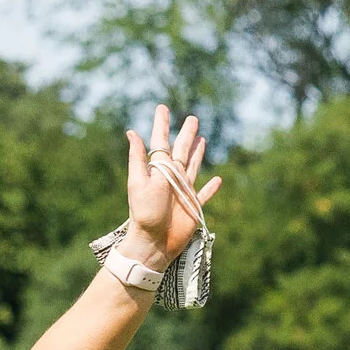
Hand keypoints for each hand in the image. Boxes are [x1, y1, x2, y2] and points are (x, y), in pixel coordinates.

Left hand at [126, 105, 223, 265]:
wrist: (153, 242)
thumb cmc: (144, 213)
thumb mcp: (138, 182)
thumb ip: (138, 158)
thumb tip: (131, 132)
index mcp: (158, 170)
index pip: (161, 142)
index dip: (162, 125)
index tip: (162, 108)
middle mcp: (172, 178)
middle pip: (181, 151)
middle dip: (186, 135)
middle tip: (192, 119)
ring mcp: (183, 191)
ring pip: (193, 166)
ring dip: (197, 153)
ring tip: (201, 139)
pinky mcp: (193, 206)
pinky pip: (204, 195)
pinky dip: (211, 188)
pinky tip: (218, 179)